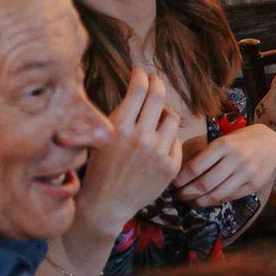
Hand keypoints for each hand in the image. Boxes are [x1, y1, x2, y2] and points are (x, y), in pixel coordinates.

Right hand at [75, 70, 183, 233]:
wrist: (106, 203)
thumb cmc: (100, 168)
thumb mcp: (102, 137)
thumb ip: (119, 116)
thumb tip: (135, 91)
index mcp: (119, 127)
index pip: (138, 90)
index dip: (141, 76)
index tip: (140, 72)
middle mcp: (140, 137)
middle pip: (158, 97)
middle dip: (157, 83)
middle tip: (155, 80)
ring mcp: (158, 152)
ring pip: (172, 117)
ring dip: (165, 112)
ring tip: (156, 115)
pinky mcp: (170, 167)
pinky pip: (176, 141)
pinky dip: (168, 138)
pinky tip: (158, 141)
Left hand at [173, 122, 275, 207]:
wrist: (272, 143)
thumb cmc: (241, 140)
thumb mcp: (223, 139)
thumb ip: (206, 153)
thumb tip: (181, 170)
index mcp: (222, 145)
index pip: (194, 167)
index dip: (180, 179)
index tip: (173, 184)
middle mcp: (234, 159)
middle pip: (204, 184)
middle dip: (186, 193)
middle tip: (177, 196)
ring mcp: (246, 173)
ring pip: (216, 194)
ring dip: (198, 201)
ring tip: (189, 201)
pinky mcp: (253, 184)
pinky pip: (229, 197)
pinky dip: (214, 201)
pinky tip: (206, 201)